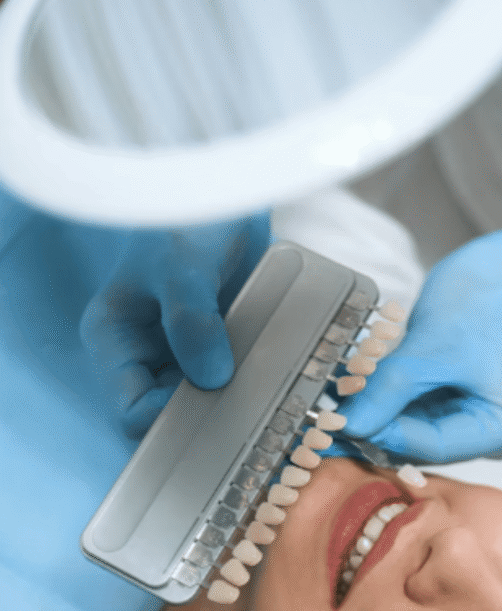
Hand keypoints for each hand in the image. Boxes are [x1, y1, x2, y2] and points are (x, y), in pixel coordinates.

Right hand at [79, 213, 269, 438]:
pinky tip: (275, 381)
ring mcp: (182, 351)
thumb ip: (191, 322)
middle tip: (247, 413)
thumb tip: (212, 378)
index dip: (168, 422)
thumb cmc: (185, 219)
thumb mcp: (182, 268)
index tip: (213, 410)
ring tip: (267, 398)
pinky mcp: (218, 344)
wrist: (227, 189)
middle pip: (170, 414)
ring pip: (204, 401)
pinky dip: (250, 384)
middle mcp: (145, 353)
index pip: (131, 411)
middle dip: (205, 418)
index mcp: (116, 341)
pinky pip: (231, 378)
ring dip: (232, 403)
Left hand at [338, 217, 501, 462]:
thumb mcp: (431, 347)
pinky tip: (354, 392)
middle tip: (328, 418)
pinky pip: (414, 415)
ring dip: (376, 416)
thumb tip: (349, 426)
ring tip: (337, 400)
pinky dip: (385, 404)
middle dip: (377, 428)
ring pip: (413, 433)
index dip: (383, 435)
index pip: (434, 447)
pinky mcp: (456, 409)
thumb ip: (389, 391)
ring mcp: (476, 423)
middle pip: (423, 446)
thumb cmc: (484, 300)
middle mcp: (497, 436)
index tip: (340, 424)